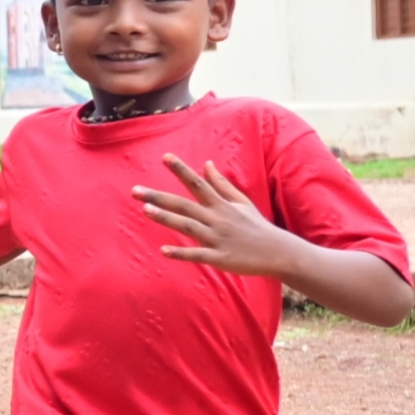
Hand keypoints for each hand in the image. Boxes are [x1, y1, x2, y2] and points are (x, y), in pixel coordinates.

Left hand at [134, 154, 302, 278]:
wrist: (279, 252)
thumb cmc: (256, 226)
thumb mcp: (241, 202)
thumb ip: (222, 184)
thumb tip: (207, 164)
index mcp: (220, 205)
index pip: (197, 183)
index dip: (181, 170)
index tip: (165, 157)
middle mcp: (216, 219)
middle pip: (184, 205)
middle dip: (159, 197)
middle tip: (134, 190)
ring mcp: (217, 238)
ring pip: (187, 226)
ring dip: (166, 218)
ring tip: (145, 211)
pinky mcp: (219, 257)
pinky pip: (197, 254)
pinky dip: (181, 253)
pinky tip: (163, 250)